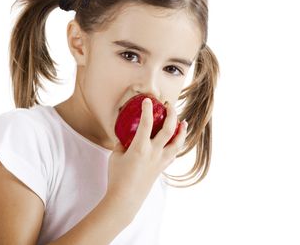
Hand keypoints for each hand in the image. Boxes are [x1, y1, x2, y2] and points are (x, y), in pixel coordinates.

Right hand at [106, 98, 187, 218]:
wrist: (125, 199)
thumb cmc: (117, 177)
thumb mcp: (115, 156)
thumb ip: (121, 144)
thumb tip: (125, 138)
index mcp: (140, 147)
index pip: (147, 123)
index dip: (147, 109)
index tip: (148, 100)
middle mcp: (154, 152)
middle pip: (168, 129)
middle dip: (171, 114)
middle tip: (169, 105)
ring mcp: (160, 161)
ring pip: (177, 143)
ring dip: (181, 131)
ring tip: (183, 123)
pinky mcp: (162, 169)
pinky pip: (173, 154)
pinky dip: (177, 145)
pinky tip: (177, 142)